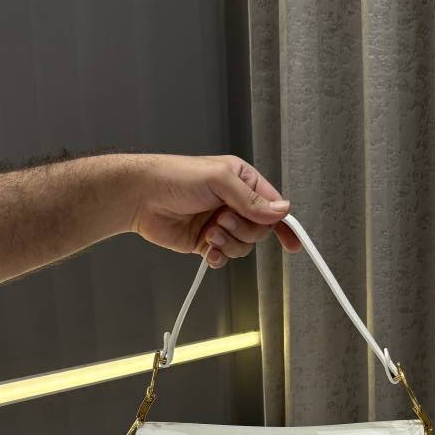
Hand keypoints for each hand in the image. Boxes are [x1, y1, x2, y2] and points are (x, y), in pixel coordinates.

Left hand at [127, 154, 300, 267]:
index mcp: (242, 182)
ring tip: (208, 232)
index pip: (272, 206)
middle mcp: (234, 203)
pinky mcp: (205, 242)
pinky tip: (206, 249)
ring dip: (228, 243)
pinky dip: (217, 257)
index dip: (283, 224)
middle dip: (243, 230)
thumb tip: (281, 211)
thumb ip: (251, 200)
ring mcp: (220, 224)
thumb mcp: (220, 181)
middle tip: (222, 220)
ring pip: (243, 246)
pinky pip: (223, 258)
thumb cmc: (175, 177)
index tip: (293, 242)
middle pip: (259, 230)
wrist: (141, 196)